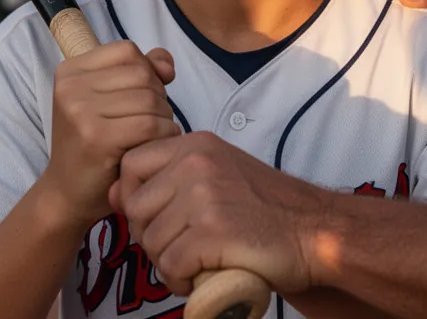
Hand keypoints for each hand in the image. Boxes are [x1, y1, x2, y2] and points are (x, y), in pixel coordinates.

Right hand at [43, 42, 178, 226]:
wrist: (67, 194)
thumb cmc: (96, 144)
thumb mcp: (111, 99)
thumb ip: (142, 70)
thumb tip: (167, 65)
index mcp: (70, 71)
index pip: (128, 50)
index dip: (147, 72)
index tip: (140, 98)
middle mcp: (70, 86)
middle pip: (143, 75)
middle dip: (158, 98)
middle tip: (146, 123)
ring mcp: (80, 111)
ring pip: (151, 99)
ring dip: (163, 119)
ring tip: (149, 136)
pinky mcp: (96, 137)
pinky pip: (151, 125)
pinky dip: (164, 135)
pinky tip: (153, 146)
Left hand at [110, 132, 327, 296]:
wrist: (314, 230)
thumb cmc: (264, 208)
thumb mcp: (216, 173)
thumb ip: (170, 177)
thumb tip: (112, 193)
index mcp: (195, 145)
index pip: (131, 166)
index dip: (134, 197)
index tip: (159, 215)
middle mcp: (196, 164)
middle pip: (136, 209)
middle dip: (152, 236)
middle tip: (186, 244)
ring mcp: (204, 197)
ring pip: (151, 242)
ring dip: (170, 262)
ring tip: (202, 259)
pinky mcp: (212, 232)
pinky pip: (170, 265)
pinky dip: (184, 280)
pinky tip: (208, 272)